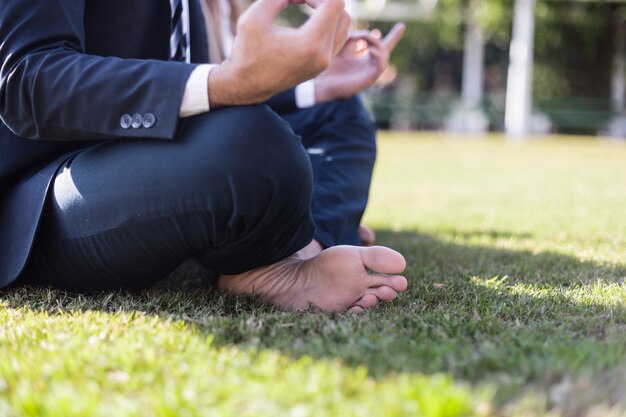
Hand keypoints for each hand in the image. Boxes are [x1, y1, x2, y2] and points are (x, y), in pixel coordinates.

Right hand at [208, 0, 350, 107]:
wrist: (247, 86)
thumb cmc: (247, 51)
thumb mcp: (255, 17)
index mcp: (310, 44)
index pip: (334, 5)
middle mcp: (323, 56)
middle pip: (343, 14)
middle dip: (324, 1)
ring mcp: (325, 64)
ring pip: (344, 27)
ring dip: (328, 12)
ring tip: (305, 6)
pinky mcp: (322, 66)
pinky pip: (337, 39)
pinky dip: (328, 24)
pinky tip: (308, 21)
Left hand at [314, 23, 405, 103]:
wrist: (321, 84)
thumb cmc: (329, 67)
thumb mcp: (342, 47)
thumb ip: (353, 39)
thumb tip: (363, 34)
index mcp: (364, 59)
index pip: (381, 46)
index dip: (393, 36)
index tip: (402, 25)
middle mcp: (369, 66)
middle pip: (386, 50)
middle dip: (390, 38)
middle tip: (372, 32)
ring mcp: (370, 74)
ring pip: (385, 57)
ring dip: (378, 45)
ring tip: (367, 39)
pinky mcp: (368, 80)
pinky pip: (380, 67)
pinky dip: (378, 57)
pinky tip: (370, 50)